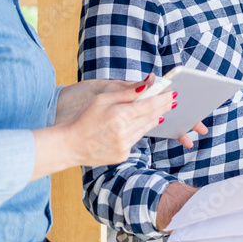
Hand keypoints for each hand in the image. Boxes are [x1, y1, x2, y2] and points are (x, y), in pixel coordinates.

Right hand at [60, 76, 208, 148]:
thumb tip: (146, 86)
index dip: (162, 99)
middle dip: (162, 108)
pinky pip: (136, 140)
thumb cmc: (84, 119)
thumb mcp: (102, 100)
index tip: (173, 94)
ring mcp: (124, 146)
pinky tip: (141, 124)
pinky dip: (139, 131)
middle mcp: (124, 132)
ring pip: (145, 129)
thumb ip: (126, 93)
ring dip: (153, 119)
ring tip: (160, 111)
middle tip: (172, 100)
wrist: (69, 146)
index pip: (148, 105)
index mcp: (119, 115)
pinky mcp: (123, 155)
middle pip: (150, 117)